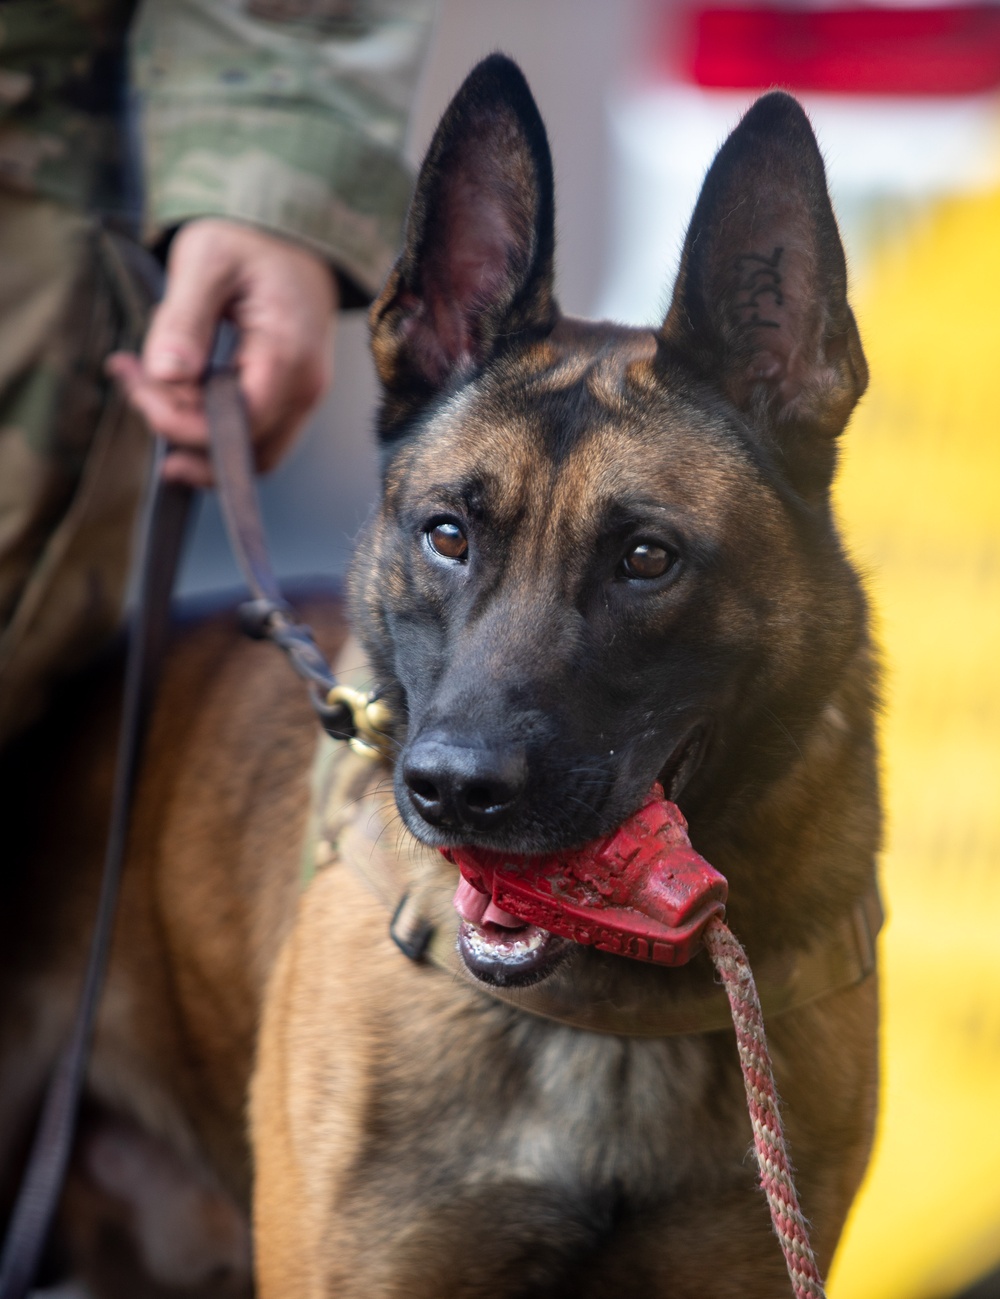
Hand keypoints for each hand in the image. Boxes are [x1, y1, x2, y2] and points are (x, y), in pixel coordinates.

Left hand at [109, 219, 337, 486]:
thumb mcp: (205, 260)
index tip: (135, 383)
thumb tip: (169, 375)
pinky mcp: (292, 399)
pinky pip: (254, 437)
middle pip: (244, 451)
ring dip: (194, 436)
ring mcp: (304, 398)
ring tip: (149, 387)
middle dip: (182, 433)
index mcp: (288, 355)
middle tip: (134, 384)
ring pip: (250, 454)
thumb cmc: (249, 240)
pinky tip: (177, 392)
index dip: (181, 423)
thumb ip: (185, 319)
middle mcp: (306, 388)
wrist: (293, 236)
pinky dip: (211, 427)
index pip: (237, 425)